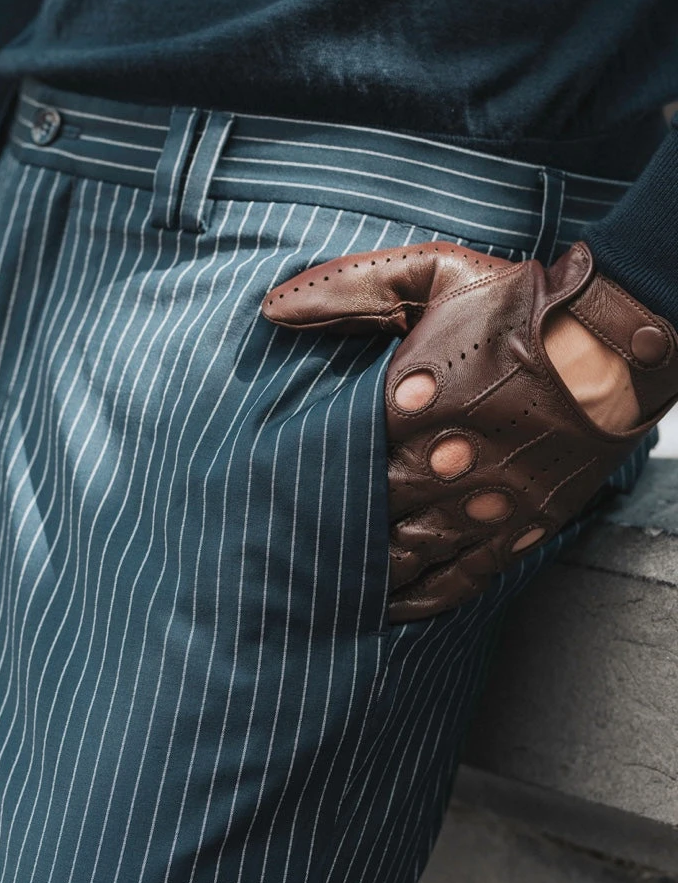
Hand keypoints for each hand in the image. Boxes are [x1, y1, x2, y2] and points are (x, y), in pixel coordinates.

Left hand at [261, 241, 677, 621]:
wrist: (615, 340)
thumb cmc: (520, 305)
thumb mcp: (431, 274)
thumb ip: (348, 289)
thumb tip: (271, 308)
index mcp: (407, 403)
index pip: (331, 454)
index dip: (297, 473)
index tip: (266, 485)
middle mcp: (437, 463)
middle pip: (361, 511)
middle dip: (324, 527)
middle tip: (284, 543)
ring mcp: (478, 503)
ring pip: (402, 555)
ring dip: (363, 570)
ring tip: (326, 584)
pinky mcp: (516, 528)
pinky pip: (457, 579)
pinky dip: (419, 599)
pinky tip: (391, 607)